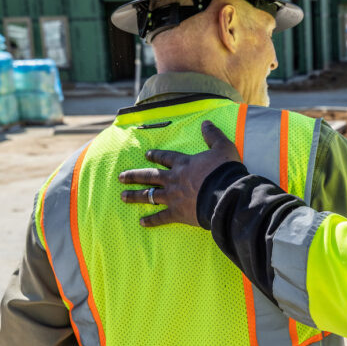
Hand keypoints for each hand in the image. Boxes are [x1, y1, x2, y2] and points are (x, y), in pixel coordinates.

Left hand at [119, 121, 240, 226]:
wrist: (225, 194)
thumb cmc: (225, 171)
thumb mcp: (223, 147)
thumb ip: (213, 135)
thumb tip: (206, 123)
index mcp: (183, 163)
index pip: (165, 157)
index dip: (156, 155)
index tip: (146, 155)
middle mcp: (173, 179)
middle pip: (150, 176)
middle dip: (134, 176)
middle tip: (120, 177)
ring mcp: (173, 197)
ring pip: (149, 195)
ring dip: (135, 196)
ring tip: (123, 196)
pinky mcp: (177, 213)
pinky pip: (161, 217)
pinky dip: (151, 220)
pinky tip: (141, 222)